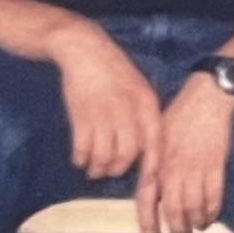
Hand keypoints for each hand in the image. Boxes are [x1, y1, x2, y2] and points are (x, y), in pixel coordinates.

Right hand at [48, 23, 164, 183]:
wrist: (85, 49)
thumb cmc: (114, 71)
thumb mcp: (138, 88)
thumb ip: (143, 115)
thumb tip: (144, 148)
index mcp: (145, 103)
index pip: (154, 142)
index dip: (152, 166)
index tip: (150, 183)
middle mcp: (127, 110)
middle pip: (127, 153)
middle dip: (118, 168)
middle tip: (109, 171)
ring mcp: (103, 112)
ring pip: (103, 154)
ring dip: (98, 167)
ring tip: (93, 169)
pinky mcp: (80, 113)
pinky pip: (82, 147)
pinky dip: (80, 158)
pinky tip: (79, 159)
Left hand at [137, 76, 233, 232]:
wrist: (208, 97)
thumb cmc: (181, 111)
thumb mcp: (157, 133)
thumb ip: (152, 158)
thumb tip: (148, 180)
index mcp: (157, 160)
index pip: (147, 196)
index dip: (147, 217)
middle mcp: (174, 168)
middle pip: (172, 206)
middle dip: (176, 225)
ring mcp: (196, 167)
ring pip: (193, 205)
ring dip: (195, 221)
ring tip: (196, 228)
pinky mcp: (216, 164)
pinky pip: (214, 194)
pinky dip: (213, 209)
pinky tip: (212, 216)